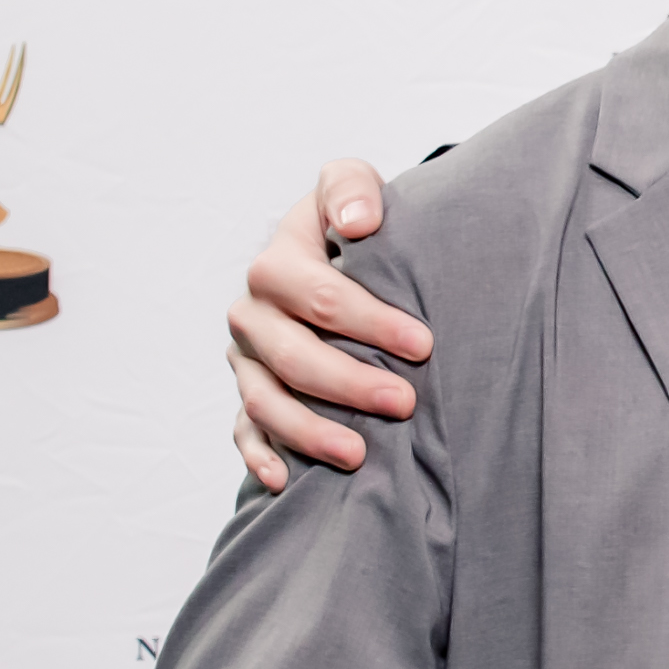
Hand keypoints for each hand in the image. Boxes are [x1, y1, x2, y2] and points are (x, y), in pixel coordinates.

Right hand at [228, 157, 424, 490]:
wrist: (334, 253)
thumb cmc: (353, 226)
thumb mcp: (349, 187)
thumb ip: (350, 190)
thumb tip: (359, 223)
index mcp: (276, 264)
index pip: (317, 295)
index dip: (370, 321)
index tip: (424, 344)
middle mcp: (253, 313)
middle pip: (293, 356)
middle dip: (349, 384)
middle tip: (405, 403)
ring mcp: (247, 357)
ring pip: (265, 401)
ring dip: (309, 430)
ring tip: (359, 454)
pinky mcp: (249, 390)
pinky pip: (243, 430)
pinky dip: (260, 455)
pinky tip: (285, 481)